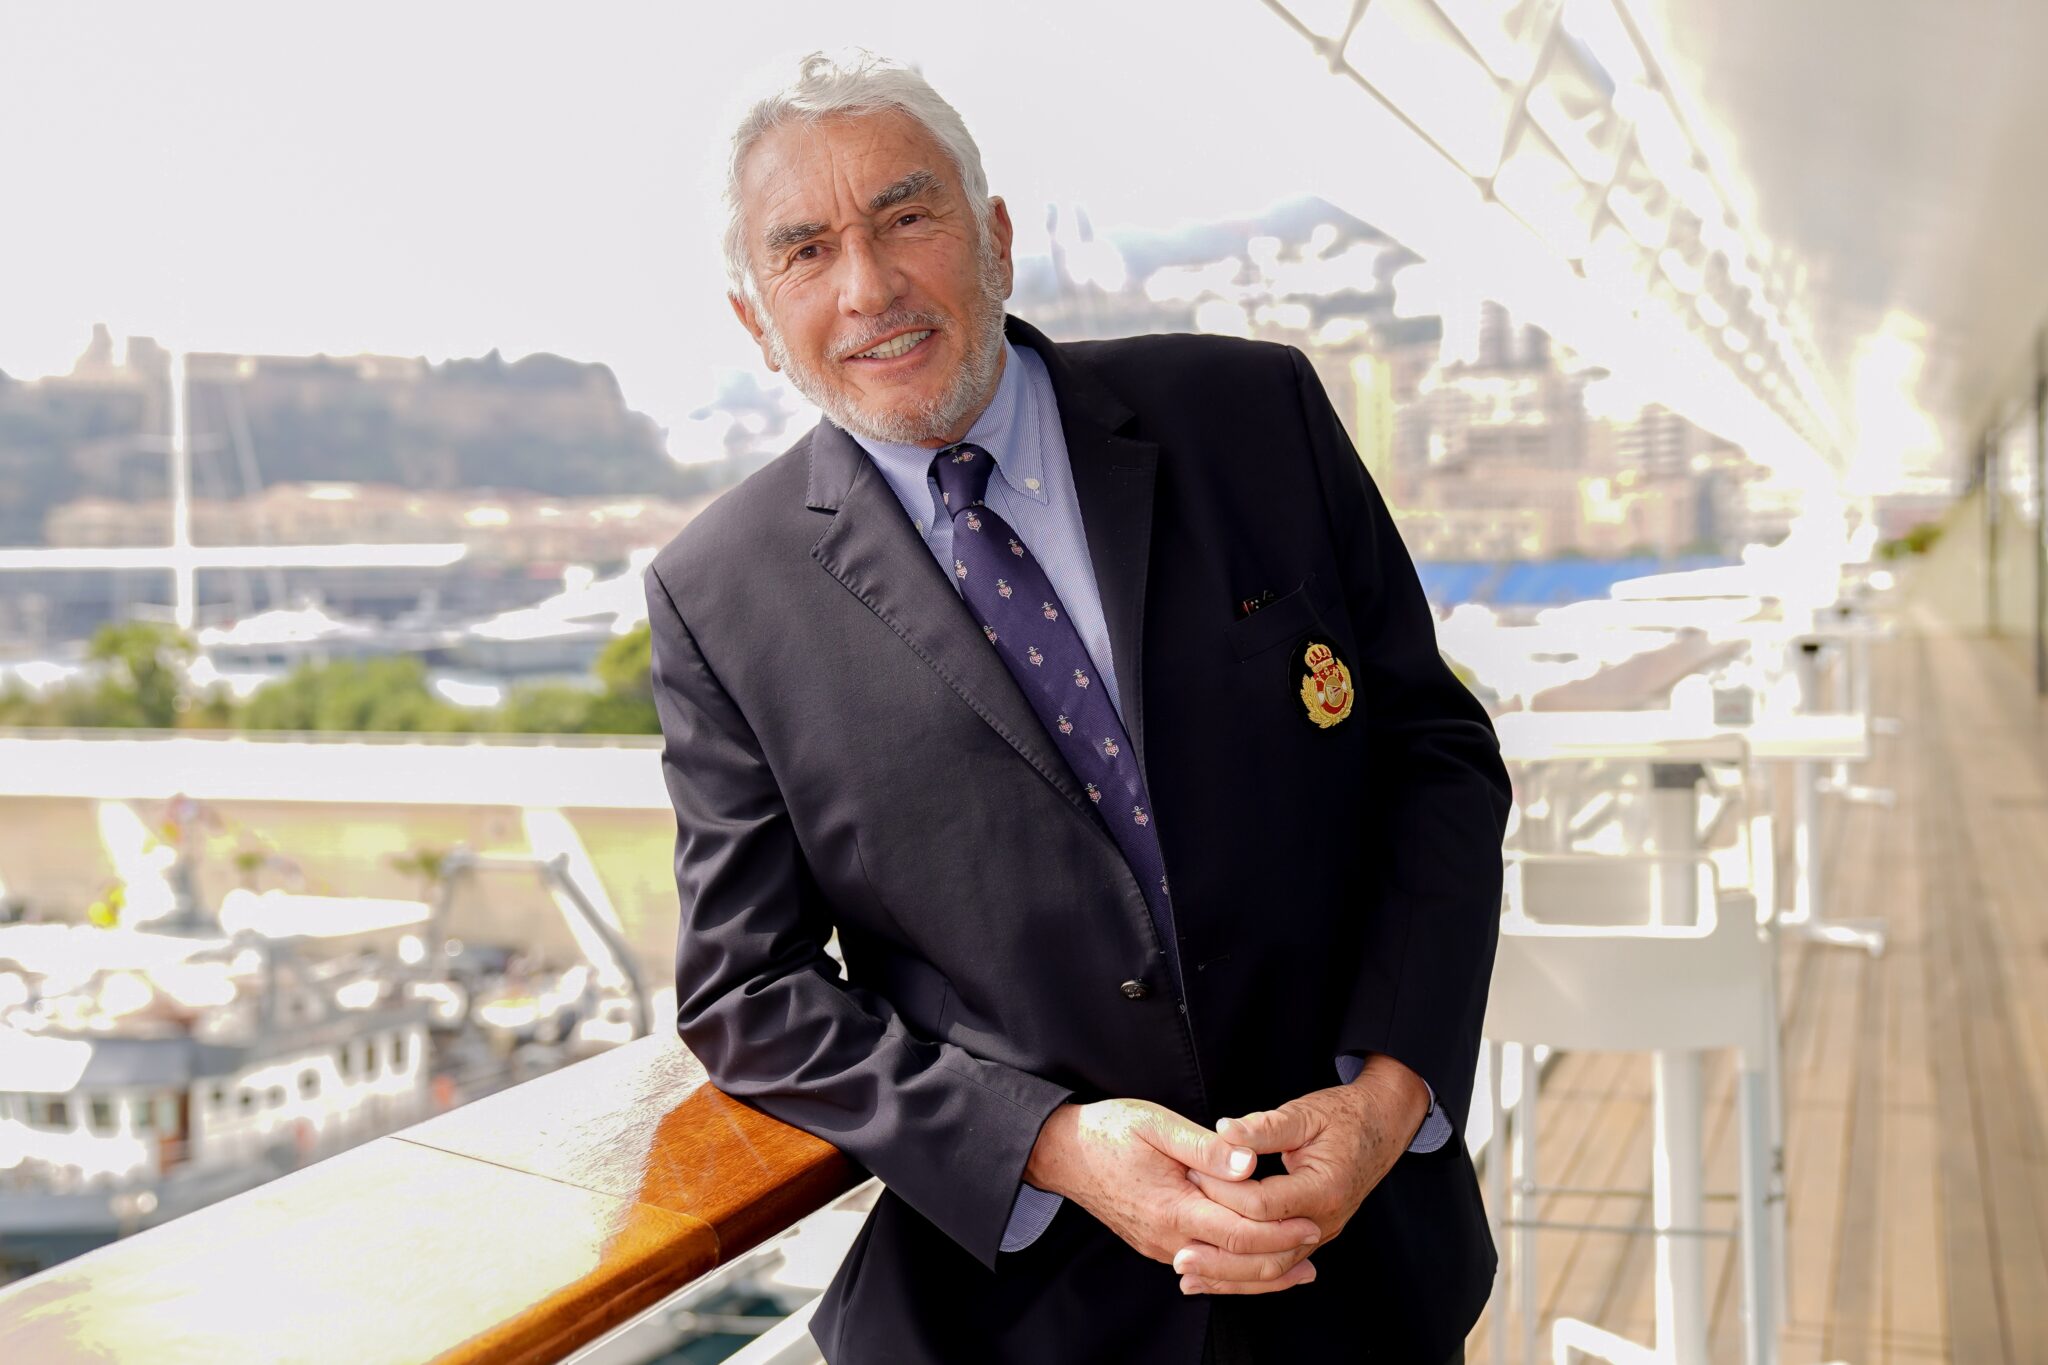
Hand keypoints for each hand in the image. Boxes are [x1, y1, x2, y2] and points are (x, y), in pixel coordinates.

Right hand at [1024, 1098, 1322, 1285]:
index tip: (1310, 1220)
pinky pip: (1204, 1265)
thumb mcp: (1157, 1124)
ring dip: (1262, 1271)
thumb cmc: (1110, 1131)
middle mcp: (1167, 1237)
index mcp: (1171, 1207)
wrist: (1063, 1154)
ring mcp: (1160, 1246)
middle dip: (1280, 1257)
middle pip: (1236, 1262)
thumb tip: (1248, 1162)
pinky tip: (1256, 1262)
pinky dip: (1236, 1268)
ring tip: (1300, 1266)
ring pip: (1221, 1271)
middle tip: (1315, 1243)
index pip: (1238, 1232)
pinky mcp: (1157, 1245)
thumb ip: (1205, 1147)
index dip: (1278, 1231)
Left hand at [1178, 1055, 1429, 1293]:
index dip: (1223, 1193)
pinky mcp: (1313, 1237)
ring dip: (1230, 1278)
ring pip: (1273, 1270)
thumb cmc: (1343, 1116)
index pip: (1262, 1205)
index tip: (1191, 1176)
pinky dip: (1247, 1275)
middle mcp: (1324, 1220)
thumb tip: (1222, 1131)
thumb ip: (1263, 1126)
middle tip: (1179, 1255)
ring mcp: (1322, 1234)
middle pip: (1267, 1253)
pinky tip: (1216, 1278)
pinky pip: (1279, 1266)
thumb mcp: (1304, 1113)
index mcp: (1323, 1188)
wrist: (1382, 1126)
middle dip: (1220, 1258)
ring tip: (1187, 1279)